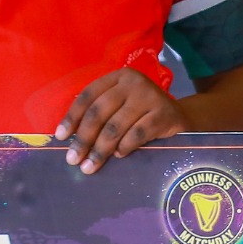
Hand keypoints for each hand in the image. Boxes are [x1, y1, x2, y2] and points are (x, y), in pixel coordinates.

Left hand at [55, 68, 186, 173]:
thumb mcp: (121, 107)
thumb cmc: (142, 115)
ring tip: (90, 166)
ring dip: (100, 149)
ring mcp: (150, 97)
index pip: (88, 95)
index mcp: (118, 77)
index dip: (72, 117)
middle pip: (99, 111)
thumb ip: (101, 115)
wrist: (181, 119)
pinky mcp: (164, 114)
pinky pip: (137, 134)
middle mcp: (134, 82)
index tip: (60, 137)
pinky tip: (118, 156)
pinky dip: (124, 148)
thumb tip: (69, 139)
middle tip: (73, 159)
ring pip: (116, 126)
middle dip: (83, 138)